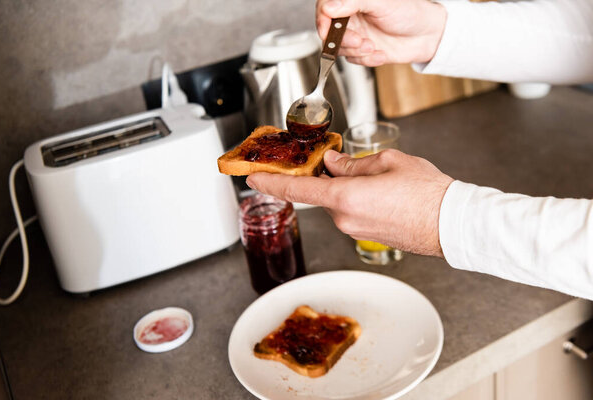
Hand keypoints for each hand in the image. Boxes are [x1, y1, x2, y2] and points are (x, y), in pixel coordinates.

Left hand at [246, 149, 453, 256]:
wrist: (451, 224)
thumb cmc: (426, 193)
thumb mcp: (388, 162)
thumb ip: (352, 164)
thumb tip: (333, 164)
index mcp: (345, 197)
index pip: (296, 188)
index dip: (270, 181)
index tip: (252, 177)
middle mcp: (344, 218)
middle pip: (321, 191)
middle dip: (325, 174)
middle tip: (338, 158)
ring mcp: (354, 229)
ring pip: (337, 200)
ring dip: (345, 186)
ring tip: (377, 175)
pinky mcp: (365, 234)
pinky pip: (350, 211)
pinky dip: (354, 197)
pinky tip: (379, 190)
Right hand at [316, 0, 446, 65]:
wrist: (427, 35)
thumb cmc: (409, 13)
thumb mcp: (381, 3)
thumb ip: (352, 2)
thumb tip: (329, 7)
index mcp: (351, 1)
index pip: (325, 9)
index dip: (323, 21)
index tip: (328, 29)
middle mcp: (350, 18)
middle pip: (329, 33)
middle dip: (344, 40)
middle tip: (359, 41)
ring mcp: (355, 35)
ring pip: (339, 49)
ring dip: (357, 51)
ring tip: (373, 46)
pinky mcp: (362, 52)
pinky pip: (353, 60)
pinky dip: (367, 60)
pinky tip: (381, 53)